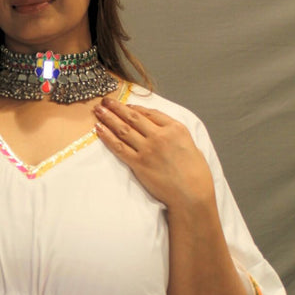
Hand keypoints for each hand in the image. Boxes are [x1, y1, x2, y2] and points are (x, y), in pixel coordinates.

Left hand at [94, 99, 214, 208]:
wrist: (191, 194)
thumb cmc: (196, 174)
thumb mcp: (191, 145)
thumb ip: (175, 135)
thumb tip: (163, 130)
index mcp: (175, 128)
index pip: (151, 113)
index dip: (135, 108)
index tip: (126, 105)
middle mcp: (160, 135)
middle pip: (134, 117)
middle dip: (117, 107)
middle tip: (106, 100)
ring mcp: (148, 149)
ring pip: (123, 129)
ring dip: (109, 118)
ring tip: (98, 110)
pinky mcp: (139, 164)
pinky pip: (118, 147)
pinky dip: (107, 136)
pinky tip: (99, 129)